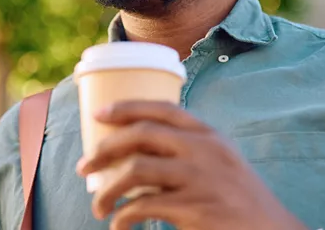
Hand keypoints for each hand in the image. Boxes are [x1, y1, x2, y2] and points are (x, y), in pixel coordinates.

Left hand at [76, 101, 306, 229]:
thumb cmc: (240, 199)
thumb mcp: (222, 162)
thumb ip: (189, 150)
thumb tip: (136, 154)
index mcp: (209, 135)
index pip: (163, 109)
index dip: (127, 107)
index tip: (99, 114)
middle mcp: (204, 150)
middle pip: (141, 135)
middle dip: (104, 149)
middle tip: (84, 168)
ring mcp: (200, 179)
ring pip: (136, 171)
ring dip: (108, 191)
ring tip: (99, 207)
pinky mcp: (195, 209)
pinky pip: (144, 207)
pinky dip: (124, 217)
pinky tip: (120, 226)